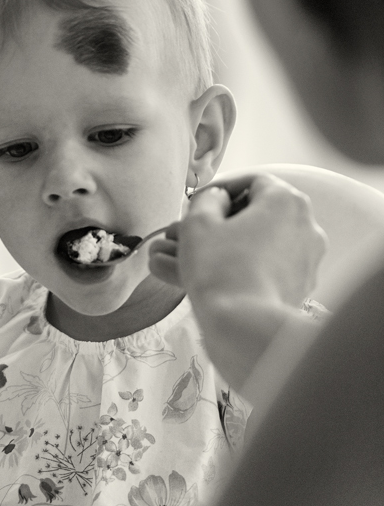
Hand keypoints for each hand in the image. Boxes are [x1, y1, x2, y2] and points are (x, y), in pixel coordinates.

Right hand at [149, 173, 326, 307]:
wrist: (244, 325)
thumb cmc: (219, 269)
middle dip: (226, 219)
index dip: (222, 188)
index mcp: (285, 200)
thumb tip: (218, 199)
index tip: (199, 202)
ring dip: (233, 243)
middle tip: (197, 230)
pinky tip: (219, 275)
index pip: (253, 180)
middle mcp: (306, 224)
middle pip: (261, 211)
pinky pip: (270, 265)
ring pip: (263, 240)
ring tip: (199, 256)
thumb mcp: (198, 223)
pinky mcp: (303, 284)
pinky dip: (246, 265)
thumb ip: (207, 200)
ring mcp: (309, 257)